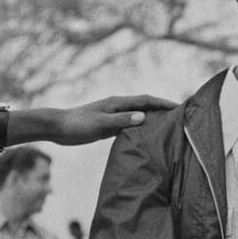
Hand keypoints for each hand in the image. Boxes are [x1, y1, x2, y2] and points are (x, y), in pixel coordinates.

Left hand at [50, 95, 176, 144]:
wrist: (58, 128)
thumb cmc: (78, 125)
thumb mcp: (101, 123)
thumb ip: (122, 120)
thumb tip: (144, 117)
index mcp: (118, 103)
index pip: (146, 101)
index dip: (163, 103)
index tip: (179, 107)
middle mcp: (118, 107)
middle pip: (145, 106)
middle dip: (162, 109)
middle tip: (179, 116)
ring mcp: (114, 116)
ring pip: (139, 116)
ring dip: (153, 119)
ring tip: (168, 127)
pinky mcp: (109, 125)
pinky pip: (131, 125)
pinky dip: (141, 128)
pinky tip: (146, 137)